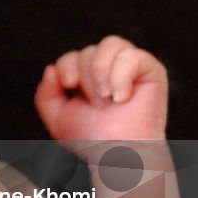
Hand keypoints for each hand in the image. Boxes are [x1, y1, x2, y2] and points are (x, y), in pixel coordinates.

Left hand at [34, 35, 166, 140]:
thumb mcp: (57, 117)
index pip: (73, 56)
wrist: (117, 153)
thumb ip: (46, 93)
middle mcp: (110, 69)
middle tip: (96, 104)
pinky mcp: (151, 70)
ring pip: (110, 44)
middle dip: (87, 77)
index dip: (66, 66)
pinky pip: (131, 55)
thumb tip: (51, 69)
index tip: (69, 86)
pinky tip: (122, 96)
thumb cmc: (92, 139)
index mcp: (88, 78)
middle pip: (89, 50)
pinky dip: (121, 75)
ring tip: (107, 98)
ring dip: (102, 72)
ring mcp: (131, 68)